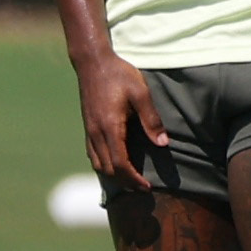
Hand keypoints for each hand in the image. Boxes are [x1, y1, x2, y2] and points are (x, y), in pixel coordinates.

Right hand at [75, 49, 166, 189]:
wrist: (92, 62)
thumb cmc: (119, 74)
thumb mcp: (141, 93)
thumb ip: (151, 119)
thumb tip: (163, 144)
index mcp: (110, 127)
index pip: (120, 164)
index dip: (133, 179)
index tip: (147, 187)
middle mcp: (96, 133)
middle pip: (108, 169)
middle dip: (125, 182)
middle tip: (143, 188)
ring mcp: (89, 130)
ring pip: (98, 164)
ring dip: (114, 176)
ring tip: (131, 180)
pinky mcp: (88, 127)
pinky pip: (93, 154)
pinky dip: (104, 165)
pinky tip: (115, 164)